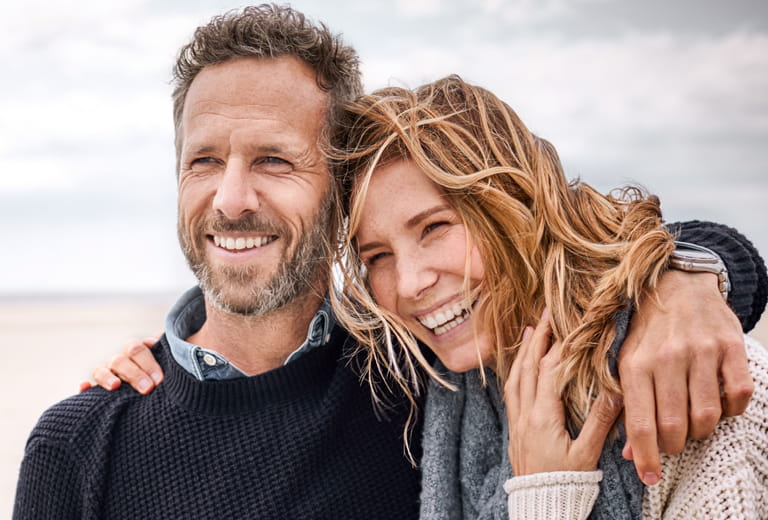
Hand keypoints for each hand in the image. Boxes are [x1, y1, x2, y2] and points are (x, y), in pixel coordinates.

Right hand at [81, 334, 164, 393]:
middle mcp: (122, 363)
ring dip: (107, 377)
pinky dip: (84, 388)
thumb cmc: (169, 376)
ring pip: (101, 370)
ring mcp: (109, 377)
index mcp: (138, 353)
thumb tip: (158, 339)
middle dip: (134, 374)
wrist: (161, 395)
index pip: (137, 349)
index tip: (159, 379)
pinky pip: (87, 390)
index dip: (147, 362)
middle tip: (148, 388)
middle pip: (120, 360)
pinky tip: (85, 387)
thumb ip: (170, 349)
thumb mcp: (173, 363)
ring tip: (116, 386)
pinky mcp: (99, 394)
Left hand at [505, 311, 621, 475]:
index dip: (559, 346)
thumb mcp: (587, 454)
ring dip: (523, 352)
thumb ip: (600, 423)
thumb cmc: (566, 482)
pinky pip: (511, 391)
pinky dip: (516, 371)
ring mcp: (517, 421)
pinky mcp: (514, 428)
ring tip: (528, 331)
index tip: (567, 325)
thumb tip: (616, 393)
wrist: (540, 505)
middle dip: (536, 339)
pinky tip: (520, 366)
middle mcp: (525, 414)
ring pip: (515, 378)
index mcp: (543, 417)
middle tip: (543, 315)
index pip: (550, 372)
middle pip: (528, 368)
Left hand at [618, 270, 751, 484]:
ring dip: (701, 431)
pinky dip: (731, 410)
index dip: (646, 457)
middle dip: (673, 447)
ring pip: (708, 416)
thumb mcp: (625, 361)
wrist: (676, 283)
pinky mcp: (731, 347)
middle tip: (672, 445)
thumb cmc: (646, 330)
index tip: (649, 478)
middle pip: (676, 426)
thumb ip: (625, 405)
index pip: (640, 423)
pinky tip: (717, 403)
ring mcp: (702, 352)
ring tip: (692, 423)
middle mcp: (668, 358)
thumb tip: (630, 453)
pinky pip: (739, 396)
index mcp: (635, 363)